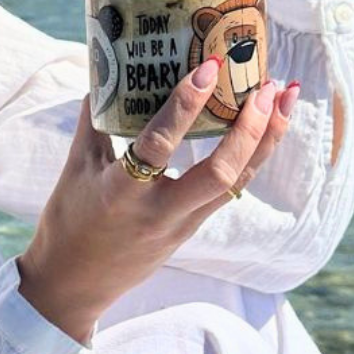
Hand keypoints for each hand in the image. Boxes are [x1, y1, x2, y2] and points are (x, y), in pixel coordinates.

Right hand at [16, 59, 298, 343]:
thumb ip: (94, 119)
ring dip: (265, 139)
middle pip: (221, 173)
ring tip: (284, 98)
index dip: (186, 106)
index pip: (159, 145)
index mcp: (121, 193)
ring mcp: (182, 224)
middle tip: (267, 86)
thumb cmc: (69, 221)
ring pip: (237, 182)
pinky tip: (265, 128)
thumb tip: (105, 72)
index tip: (209, 68)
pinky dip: (250, 156)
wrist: (75, 284)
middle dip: (251, 128)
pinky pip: (230, 189)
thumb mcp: (76, 168)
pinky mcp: (192, 229)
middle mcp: (160, 212)